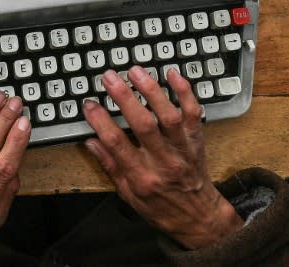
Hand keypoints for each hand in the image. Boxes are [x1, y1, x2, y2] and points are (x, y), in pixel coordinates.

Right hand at [83, 66, 242, 248]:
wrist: (198, 218)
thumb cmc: (161, 207)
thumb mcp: (128, 195)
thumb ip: (110, 166)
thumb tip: (91, 141)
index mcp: (142, 177)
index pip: (117, 144)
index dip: (100, 121)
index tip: (89, 104)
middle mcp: (163, 161)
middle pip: (143, 125)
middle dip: (124, 98)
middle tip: (110, 78)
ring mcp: (181, 149)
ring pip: (169, 116)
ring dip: (152, 90)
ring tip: (136, 72)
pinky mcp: (196, 139)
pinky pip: (193, 113)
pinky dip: (185, 92)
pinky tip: (173, 74)